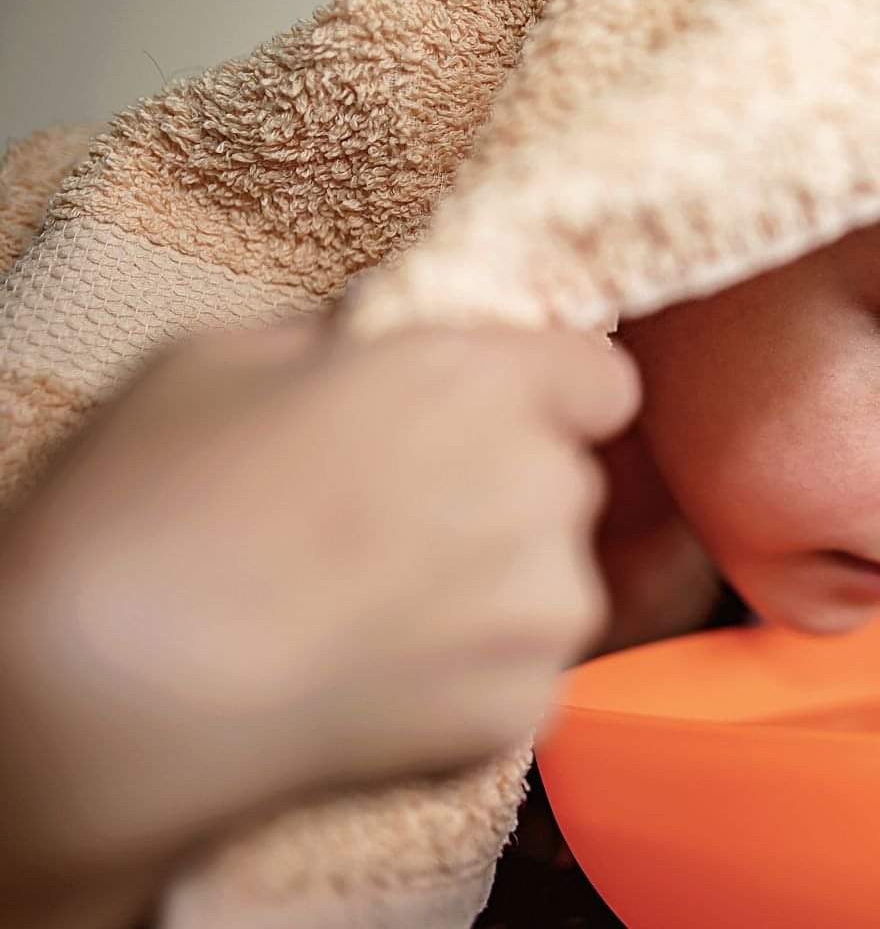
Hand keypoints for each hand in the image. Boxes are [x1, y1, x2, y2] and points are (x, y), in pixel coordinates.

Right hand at [0, 319, 637, 916]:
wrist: (107, 704)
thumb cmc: (143, 515)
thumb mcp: (221, 363)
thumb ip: (342, 343)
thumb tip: (377, 349)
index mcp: (478, 382)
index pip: (597, 378)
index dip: (543, 397)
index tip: (485, 421)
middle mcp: (541, 488)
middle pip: (562, 483)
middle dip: (495, 498)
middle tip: (378, 530)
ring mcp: (544, 610)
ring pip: (547, 587)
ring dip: (485, 596)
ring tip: (357, 617)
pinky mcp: (522, 711)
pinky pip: (516, 678)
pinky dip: (460, 683)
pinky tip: (362, 682)